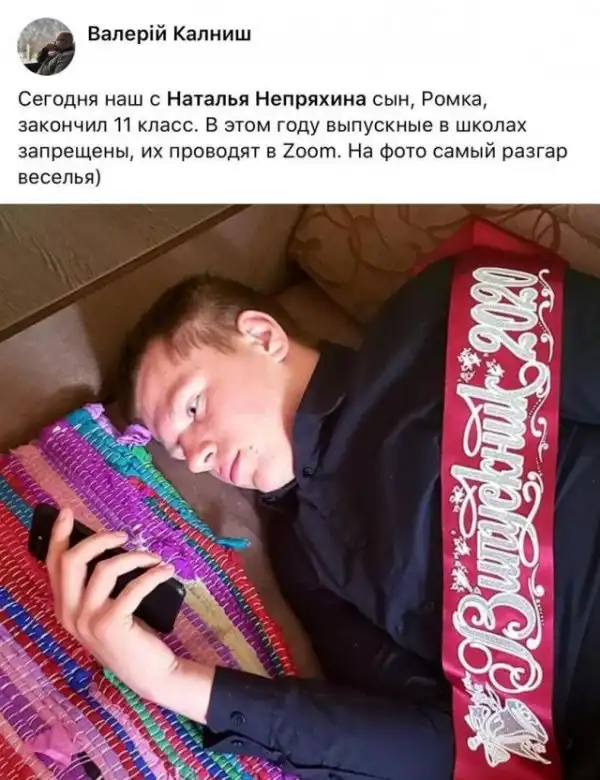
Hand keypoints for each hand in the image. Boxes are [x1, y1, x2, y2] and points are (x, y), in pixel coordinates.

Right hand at [47, 508, 213, 720]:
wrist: (150, 673)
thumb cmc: (130, 635)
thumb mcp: (104, 609)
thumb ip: (96, 586)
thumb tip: (106, 546)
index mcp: (64, 608)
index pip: (53, 565)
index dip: (58, 536)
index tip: (66, 513)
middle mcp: (69, 614)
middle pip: (72, 560)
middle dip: (99, 539)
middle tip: (124, 535)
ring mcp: (87, 621)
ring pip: (105, 569)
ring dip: (135, 557)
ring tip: (154, 558)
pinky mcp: (111, 625)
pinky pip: (133, 587)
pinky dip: (152, 574)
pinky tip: (165, 571)